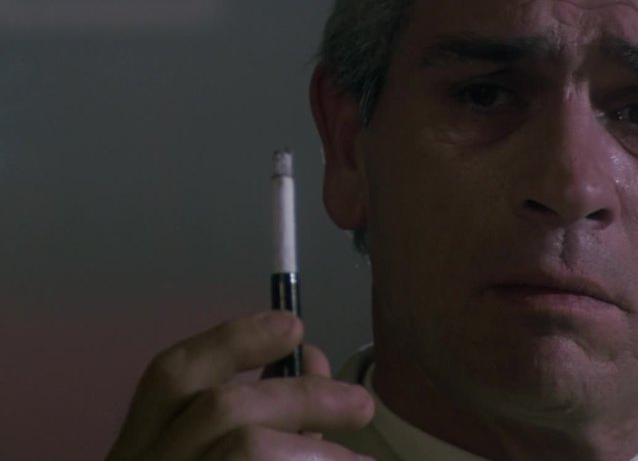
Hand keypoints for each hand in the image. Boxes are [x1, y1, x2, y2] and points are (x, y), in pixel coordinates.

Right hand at [106, 311, 374, 460]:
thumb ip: (264, 416)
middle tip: (362, 404)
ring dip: (314, 448)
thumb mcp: (218, 458)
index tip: (295, 325)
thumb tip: (312, 359)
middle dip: (301, 394)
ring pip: (246, 449)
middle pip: (221, 407)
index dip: (233, 339)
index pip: (172, 375)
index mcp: (138, 452)